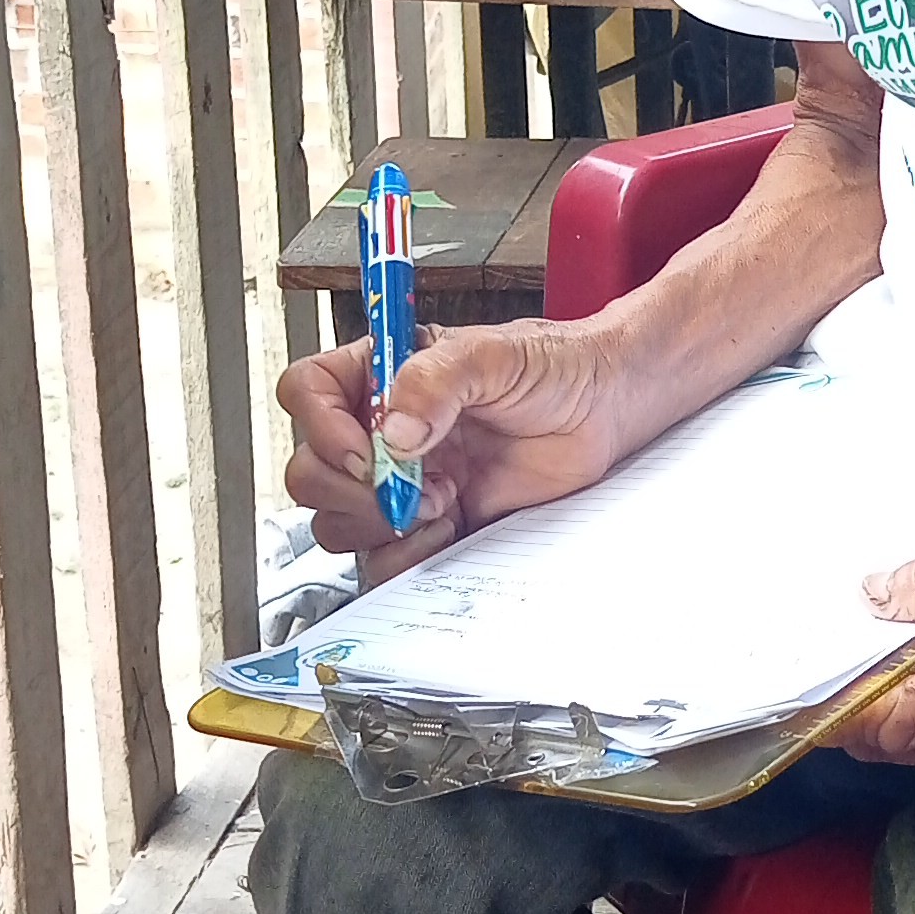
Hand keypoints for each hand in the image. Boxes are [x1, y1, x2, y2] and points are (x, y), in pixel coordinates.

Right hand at [280, 316, 625, 579]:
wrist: (607, 412)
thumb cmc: (555, 368)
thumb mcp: (495, 354)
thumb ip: (437, 379)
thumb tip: (394, 431)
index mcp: (381, 377)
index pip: (307, 394)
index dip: (321, 426)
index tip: (368, 447)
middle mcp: (382, 432)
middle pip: (310, 472)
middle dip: (352, 489)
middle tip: (408, 484)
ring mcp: (404, 483)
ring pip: (337, 522)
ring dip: (379, 523)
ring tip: (439, 501)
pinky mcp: (434, 524)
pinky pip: (385, 558)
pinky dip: (405, 556)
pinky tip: (448, 527)